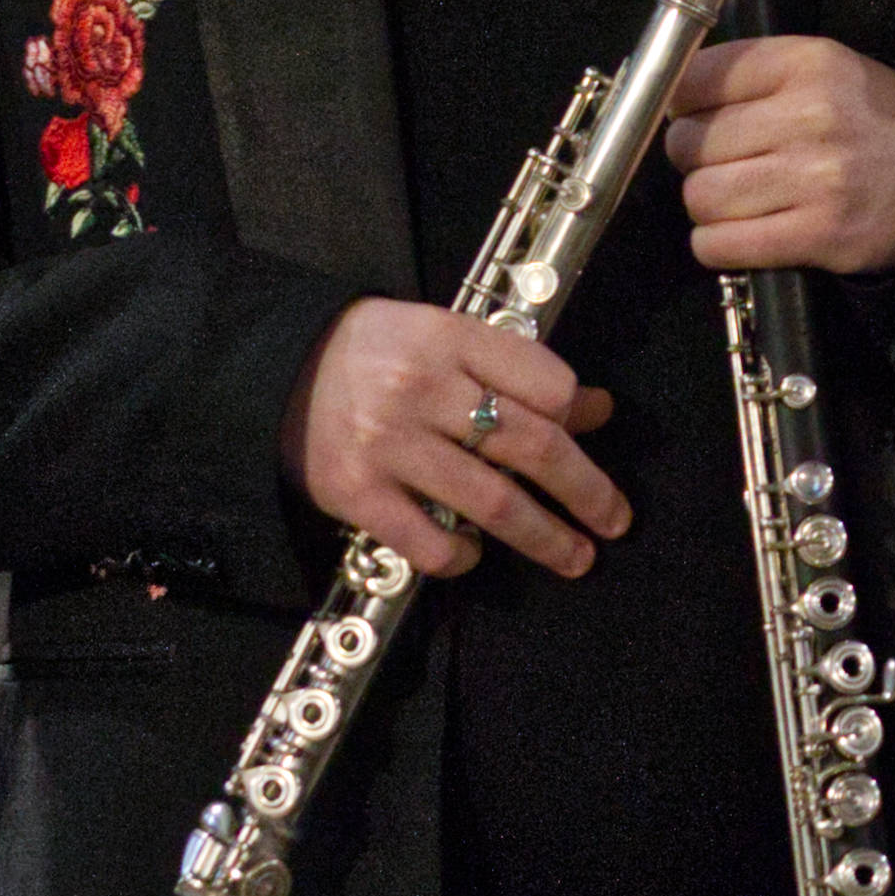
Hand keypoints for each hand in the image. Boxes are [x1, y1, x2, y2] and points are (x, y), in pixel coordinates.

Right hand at [280, 300, 623, 580]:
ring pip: (491, 501)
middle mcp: (421, 388)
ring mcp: (387, 444)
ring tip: (576, 556)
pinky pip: (427, 541)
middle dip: (584, 490)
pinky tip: (476, 555)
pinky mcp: (355, 492)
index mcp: (450, 338)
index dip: (576, 414)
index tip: (589, 436)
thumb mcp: (448, 338)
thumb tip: (595, 409)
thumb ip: (518, 370)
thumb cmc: (378, 352)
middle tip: (615, 520)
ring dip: (543, 537)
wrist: (279, 369)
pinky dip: (462, 556)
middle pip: (531, 445)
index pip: (545, 383)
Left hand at [665, 37, 894, 274]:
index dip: (681, 103)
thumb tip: (668, 96)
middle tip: (720, 162)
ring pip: (701, 196)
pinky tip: (737, 233)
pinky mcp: (820, 234)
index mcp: (808, 64)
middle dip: (692, 157)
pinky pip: (722, 244)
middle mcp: (812, 116)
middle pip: (691, 143)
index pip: (697, 80)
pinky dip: (716, 244)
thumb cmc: (865, 120)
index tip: (692, 115)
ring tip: (735, 198)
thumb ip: (751, 72)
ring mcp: (817, 179)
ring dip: (706, 204)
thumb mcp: (822, 69)